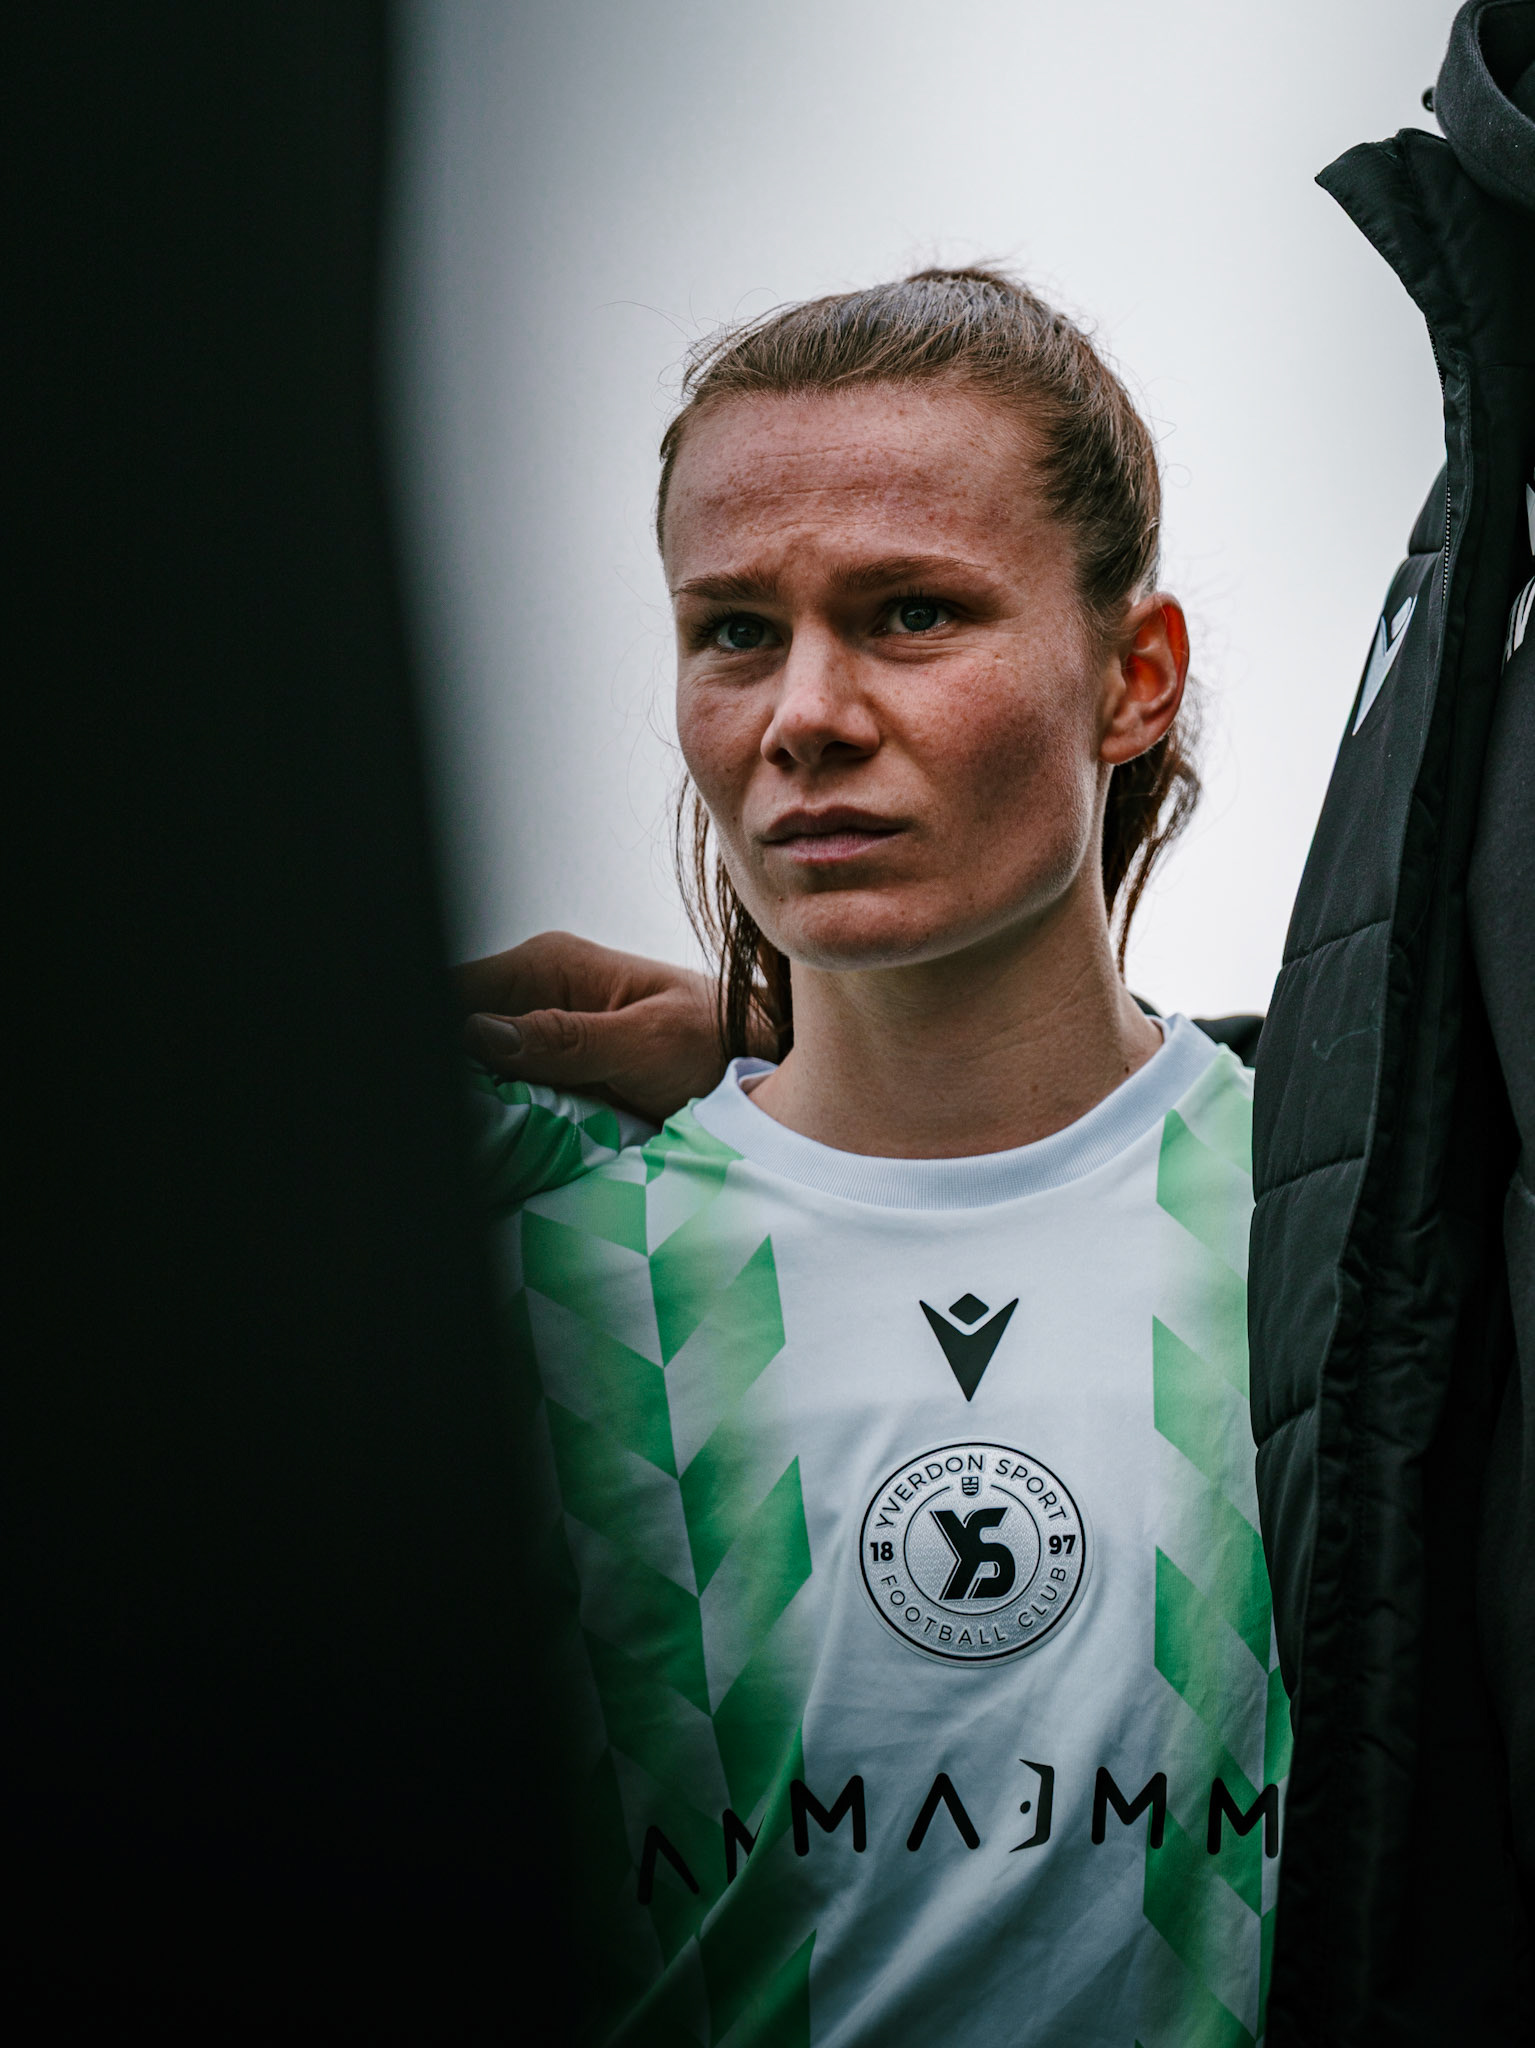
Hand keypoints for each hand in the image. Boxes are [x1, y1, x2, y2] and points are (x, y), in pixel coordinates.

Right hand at [456, 931, 732, 1123]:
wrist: (760, 1064)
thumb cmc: (717, 1041)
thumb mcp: (647, 1043)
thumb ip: (566, 1040)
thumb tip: (478, 1034)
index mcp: (550, 965)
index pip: (458, 989)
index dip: (438, 1035)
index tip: (449, 1086)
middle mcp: (536, 994)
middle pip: (460, 1032)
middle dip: (459, 1077)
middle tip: (468, 1121)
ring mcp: (541, 1037)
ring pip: (477, 1069)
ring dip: (479, 1102)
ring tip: (483, 1135)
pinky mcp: (552, 1075)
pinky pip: (507, 1095)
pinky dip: (502, 1118)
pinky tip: (503, 1142)